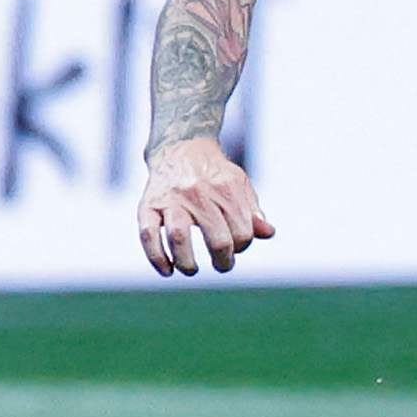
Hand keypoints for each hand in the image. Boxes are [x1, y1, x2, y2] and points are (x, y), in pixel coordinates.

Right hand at [138, 138, 275, 275]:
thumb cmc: (214, 173)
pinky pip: (148, 234)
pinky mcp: (148, 204)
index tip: (235, 248)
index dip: (242, 247)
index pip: (242, 232)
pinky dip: (156, 257)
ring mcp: (171, 199)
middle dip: (223, 260)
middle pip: (217, 238)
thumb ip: (252, 211)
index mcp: (225, 188)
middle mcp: (198, 193)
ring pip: (179, 237)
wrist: (180, 147)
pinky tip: (167, 270)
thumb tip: (268, 233)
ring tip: (192, 270)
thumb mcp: (239, 185)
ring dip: (187, 263)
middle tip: (221, 264)